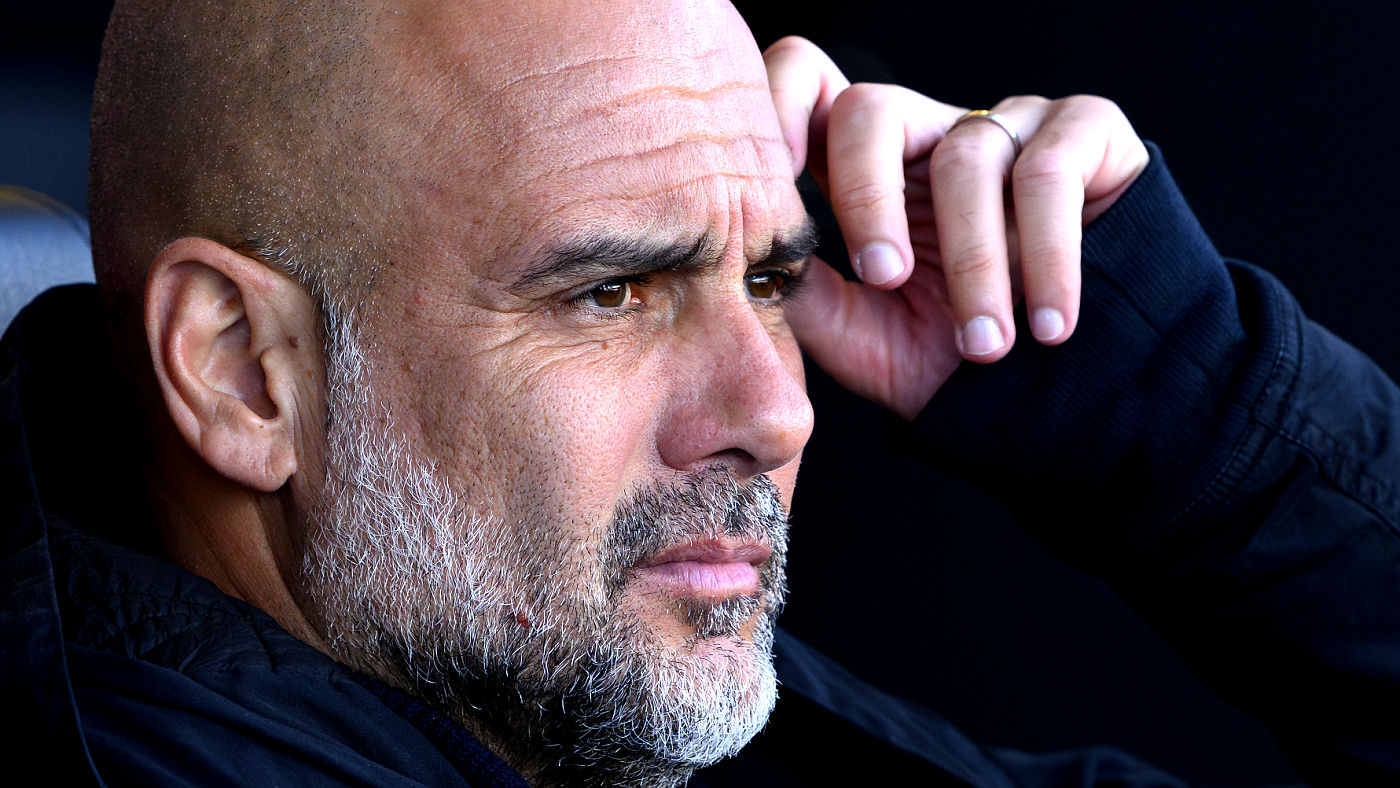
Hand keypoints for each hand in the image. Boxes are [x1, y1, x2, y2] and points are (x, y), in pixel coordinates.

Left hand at [764, 37, 1148, 418]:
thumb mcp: (866, 340)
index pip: (806, 90)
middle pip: (869, 105)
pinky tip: (1048, 324)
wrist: (1064, 404)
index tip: (772, 187)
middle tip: (886, 279)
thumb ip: (808, 295)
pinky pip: (1050, 171)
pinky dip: (1045, 258)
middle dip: (866, 196)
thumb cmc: (956, 366)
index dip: (777, 110)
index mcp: (867, 172)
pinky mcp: (1087, 133)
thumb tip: (757, 258)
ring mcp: (1007, 126)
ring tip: (985, 347)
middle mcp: (929, 135)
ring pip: (964, 158)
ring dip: (974, 267)